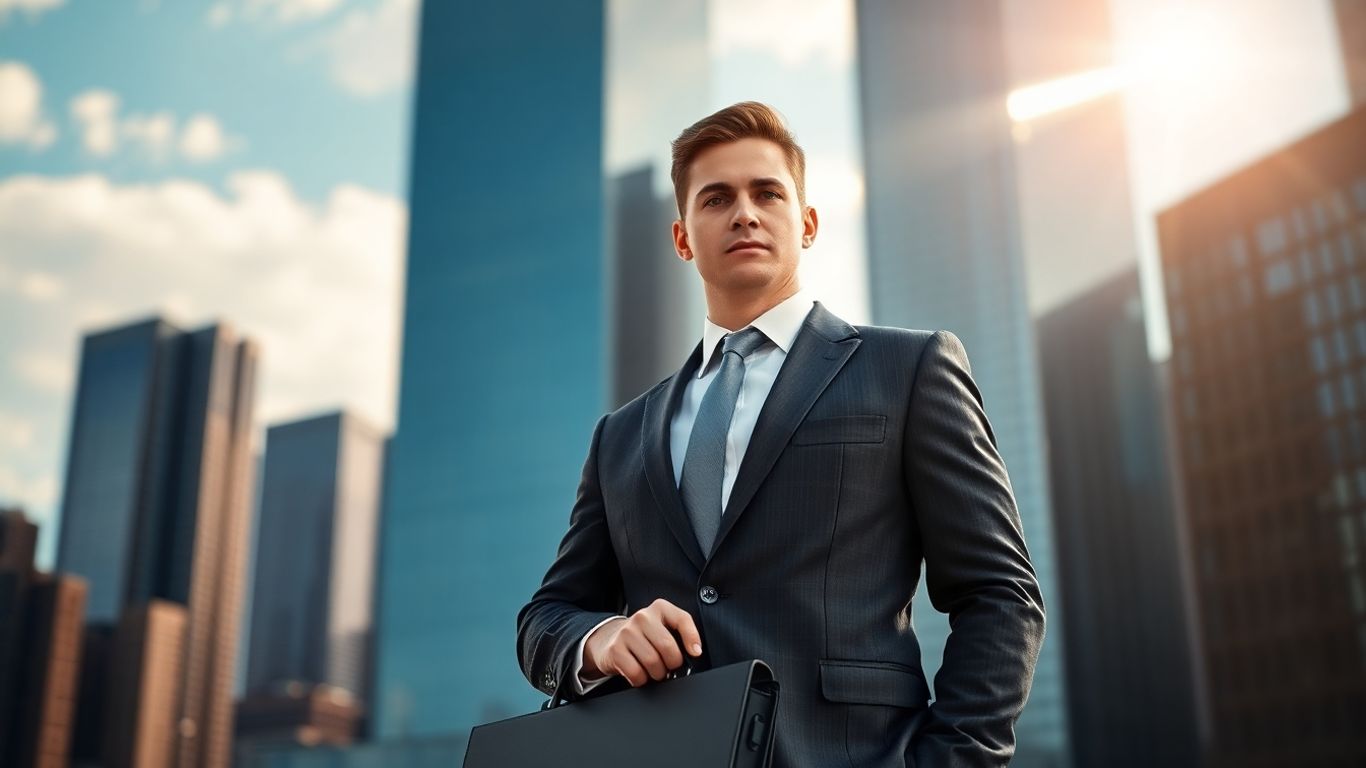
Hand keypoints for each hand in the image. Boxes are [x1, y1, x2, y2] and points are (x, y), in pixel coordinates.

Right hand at [582, 599, 702, 686]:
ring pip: (652, 662)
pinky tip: (640, 673)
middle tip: (669, 665)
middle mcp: (642, 617)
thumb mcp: (664, 627)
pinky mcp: (615, 649)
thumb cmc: (645, 636)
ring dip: (657, 674)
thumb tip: (694, 653)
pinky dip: (642, 680)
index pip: (682, 619)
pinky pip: (636, 673)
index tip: (696, 653)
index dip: (692, 638)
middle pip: (668, 646)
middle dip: (673, 663)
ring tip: (655, 670)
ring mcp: (627, 632)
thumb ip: (680, 634)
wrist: (611, 639)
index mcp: (659, 608)